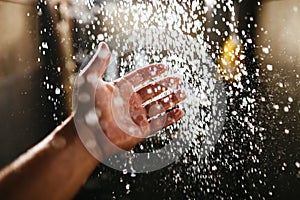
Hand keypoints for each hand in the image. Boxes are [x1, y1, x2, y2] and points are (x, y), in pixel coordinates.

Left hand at [73, 42, 185, 158]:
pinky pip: (159, 123)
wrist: (87, 135)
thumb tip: (104, 44)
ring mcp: (136, 116)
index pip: (140, 77)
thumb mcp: (89, 80)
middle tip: (179, 79)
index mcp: (120, 89)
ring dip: (171, 99)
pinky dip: (170, 118)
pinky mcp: (141, 131)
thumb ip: (99, 63)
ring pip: (158, 105)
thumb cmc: (86, 108)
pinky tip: (180, 112)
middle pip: (153, 90)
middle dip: (166, 84)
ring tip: (184, 92)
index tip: (164, 66)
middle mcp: (130, 102)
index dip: (152, 71)